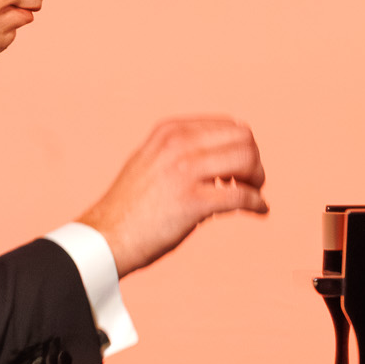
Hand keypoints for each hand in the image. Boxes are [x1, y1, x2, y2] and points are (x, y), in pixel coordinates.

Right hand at [79, 116, 267, 275]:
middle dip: (254, 161)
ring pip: (247, 161)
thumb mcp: (152, 159)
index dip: (244, 146)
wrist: (105, 237)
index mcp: (171, 131)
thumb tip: (224, 151)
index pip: (229, 125)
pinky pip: (241, 196)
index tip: (242, 166)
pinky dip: (256, 203)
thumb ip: (181, 149)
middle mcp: (178, 145)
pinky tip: (259, 210)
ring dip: (257, 179)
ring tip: (253, 194)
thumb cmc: (130, 206)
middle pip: (244, 139)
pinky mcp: (192, 202)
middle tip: (252, 182)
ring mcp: (185, 172)